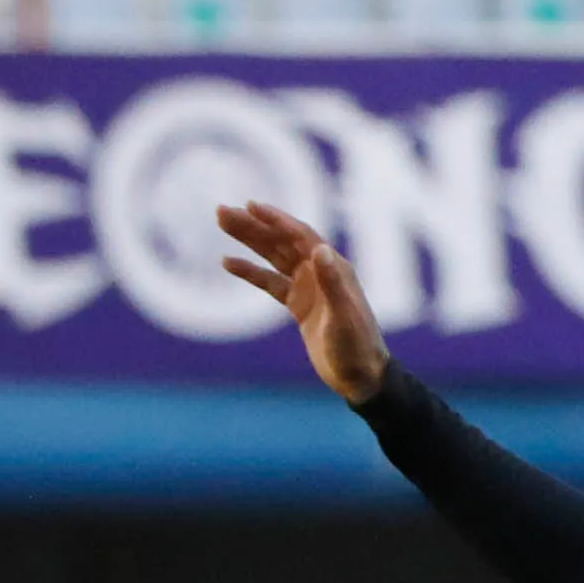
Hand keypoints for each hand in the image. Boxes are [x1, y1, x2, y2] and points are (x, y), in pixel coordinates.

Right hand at [213, 201, 393, 404]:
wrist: (361, 377)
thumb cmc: (356, 346)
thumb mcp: (343, 315)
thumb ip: (332, 282)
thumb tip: (320, 248)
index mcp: (335, 268)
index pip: (301, 236)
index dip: (276, 219)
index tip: (250, 205)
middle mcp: (322, 272)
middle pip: (282, 241)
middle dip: (253, 225)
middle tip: (221, 211)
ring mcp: (310, 287)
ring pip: (274, 257)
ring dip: (249, 240)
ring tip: (222, 223)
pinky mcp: (300, 305)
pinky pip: (270, 282)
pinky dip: (250, 272)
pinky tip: (227, 262)